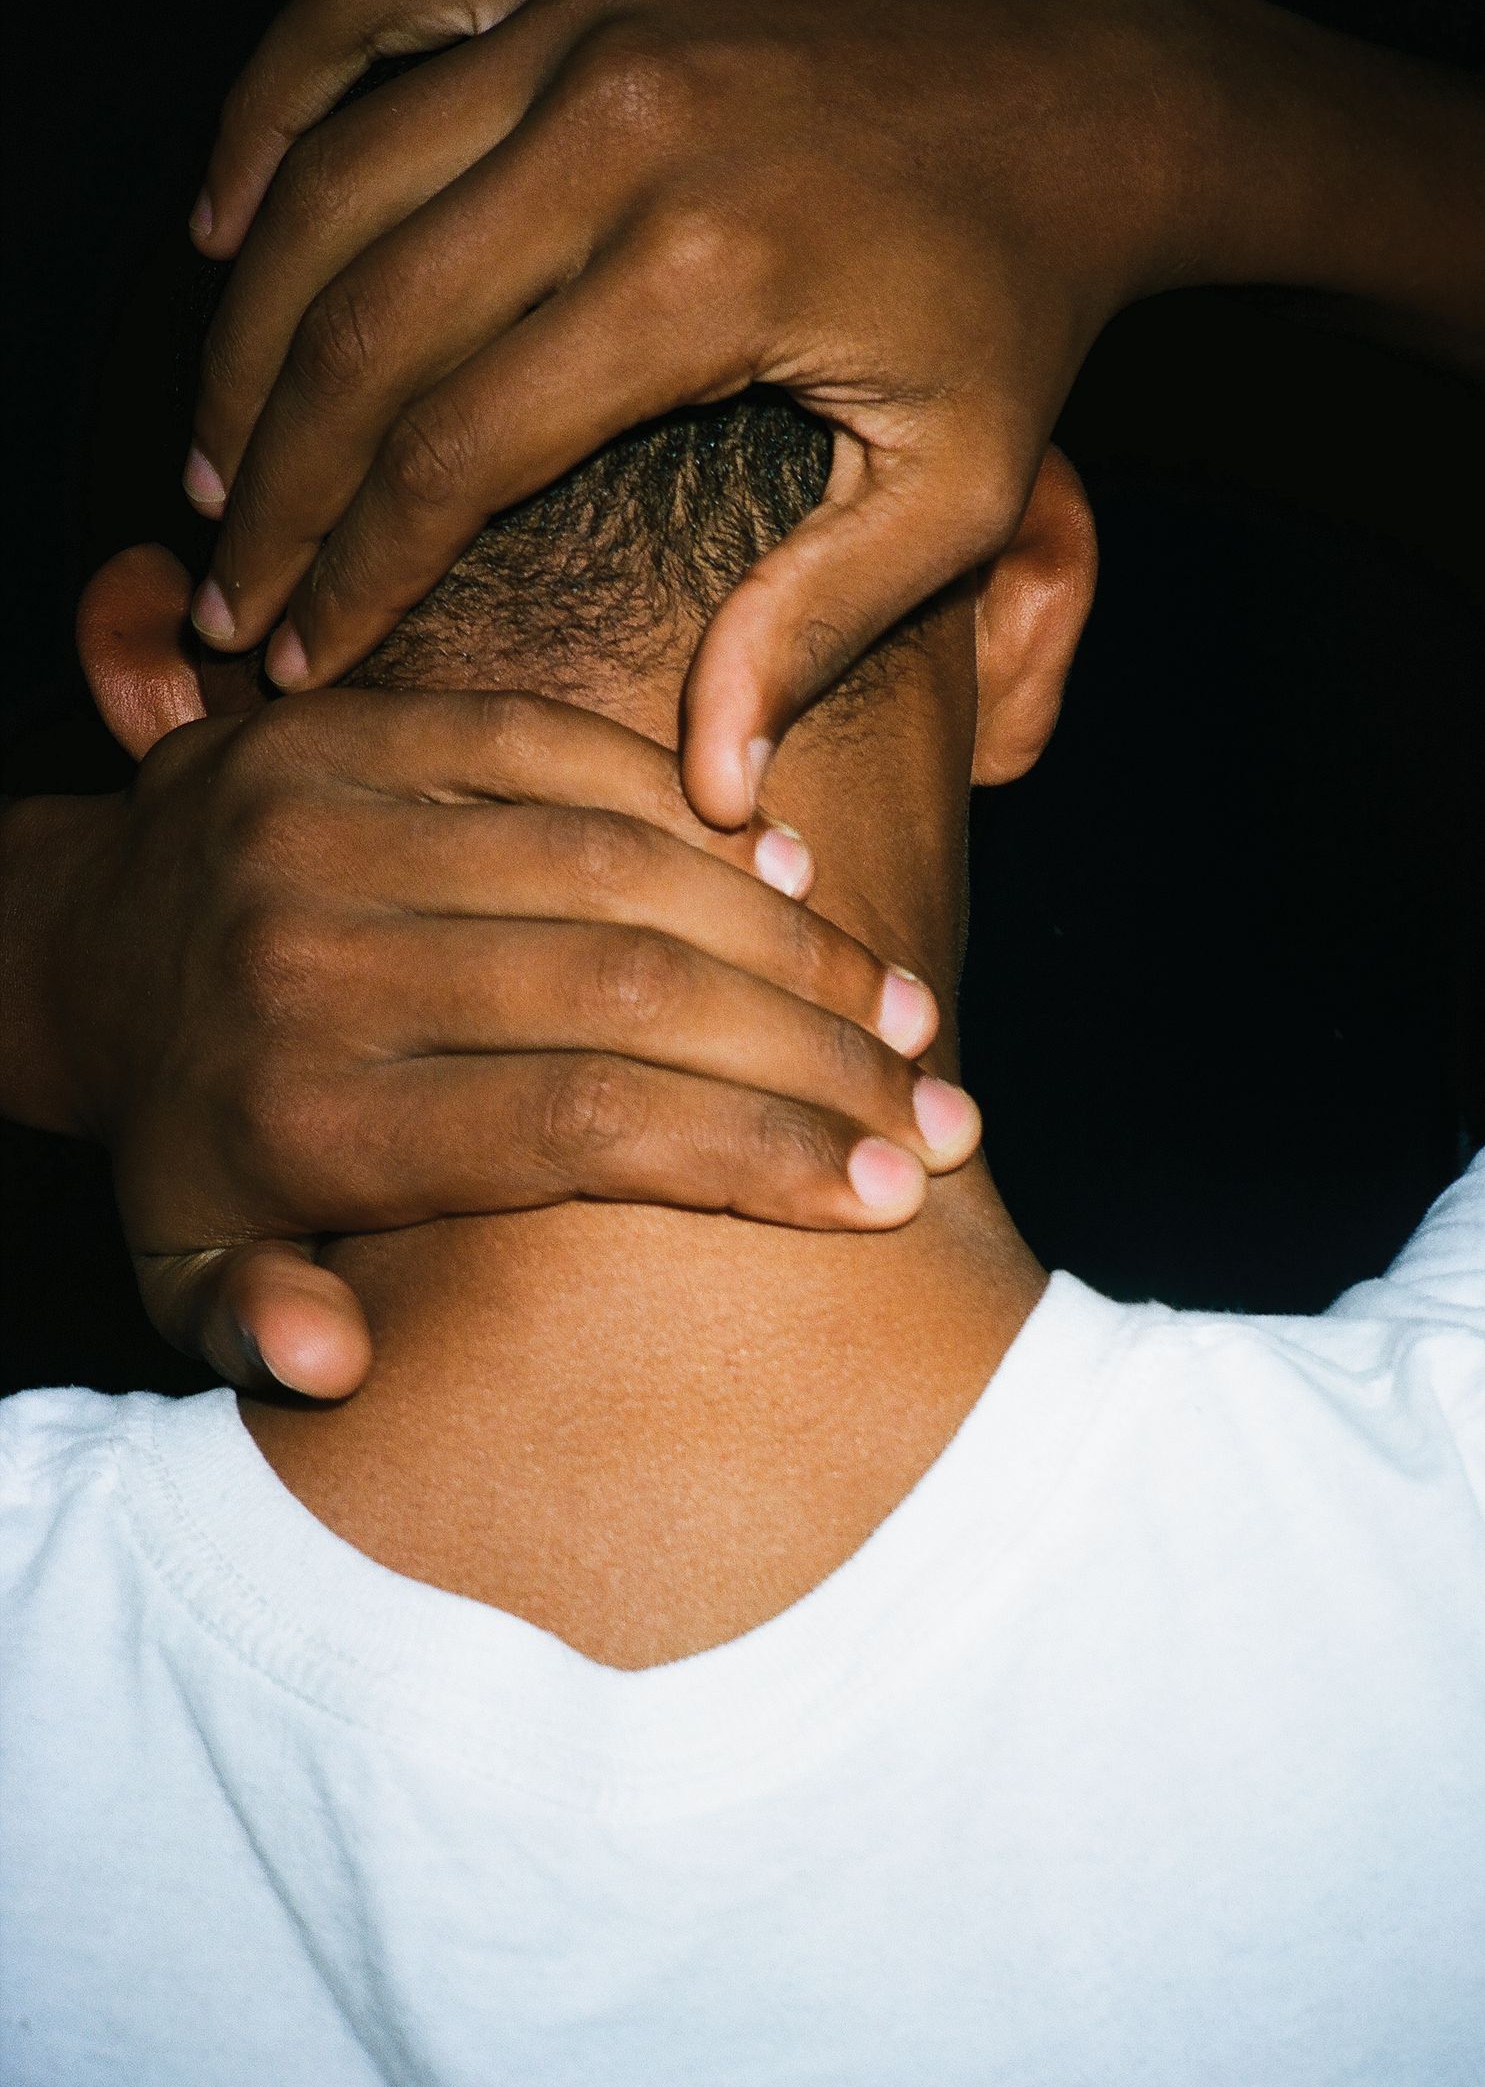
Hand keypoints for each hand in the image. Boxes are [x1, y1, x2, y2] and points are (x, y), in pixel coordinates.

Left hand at [13, 687, 968, 1398]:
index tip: (892, 1189)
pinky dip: (681, 807)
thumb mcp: (175, 1274)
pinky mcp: (347, 722)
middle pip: (625, 994)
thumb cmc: (184, 1135)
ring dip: (783, 938)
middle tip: (941, 1109)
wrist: (74, 944)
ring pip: (611, 864)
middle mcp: (316, 958)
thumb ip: (255, 1328)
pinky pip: (551, 742)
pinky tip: (787, 874)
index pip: (576, 1125)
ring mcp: (327, 818)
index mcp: (298, 1113)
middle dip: (814, 1058)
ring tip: (897, 1007)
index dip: (755, 1153)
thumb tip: (338, 1364)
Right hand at [186, 0, 1221, 822]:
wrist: (1068, 92)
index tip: (298, 662)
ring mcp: (589, 6)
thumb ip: (816, 628)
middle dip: (272, 485)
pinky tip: (228, 220)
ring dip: (248, 333)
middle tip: (232, 592)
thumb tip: (713, 793)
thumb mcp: (958, 494)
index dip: (356, 571)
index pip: (458, 449)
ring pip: (335, 180)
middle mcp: (621, 123)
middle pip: (365, 326)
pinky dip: (272, 101)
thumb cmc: (1007, 313)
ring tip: (215, 463)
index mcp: (701, 272)